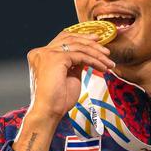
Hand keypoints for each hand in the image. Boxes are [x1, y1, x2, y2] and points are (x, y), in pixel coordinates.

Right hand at [14, 30, 115, 150]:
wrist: (48, 112)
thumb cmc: (57, 100)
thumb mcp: (69, 76)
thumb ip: (74, 64)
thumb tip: (86, 55)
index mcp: (41, 55)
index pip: (62, 39)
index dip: (80, 38)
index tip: (96, 41)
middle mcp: (41, 52)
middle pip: (70, 38)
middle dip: (90, 42)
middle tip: (105, 49)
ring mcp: (47, 54)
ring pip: (77, 46)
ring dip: (96, 53)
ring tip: (109, 62)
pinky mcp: (56, 59)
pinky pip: (80, 56)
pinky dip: (94, 61)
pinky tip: (103, 68)